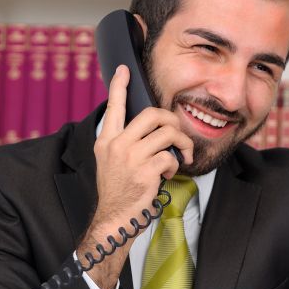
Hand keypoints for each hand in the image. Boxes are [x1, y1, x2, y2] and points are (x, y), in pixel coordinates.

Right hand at [78, 65, 193, 288]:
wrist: (114, 219)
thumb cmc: (118, 191)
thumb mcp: (111, 162)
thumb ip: (124, 143)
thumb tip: (149, 128)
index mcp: (106, 140)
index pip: (114, 107)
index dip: (119, 86)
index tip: (124, 70)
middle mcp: (116, 144)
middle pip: (153, 114)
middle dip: (174, 121)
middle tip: (178, 134)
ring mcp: (130, 157)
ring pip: (168, 133)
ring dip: (181, 145)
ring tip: (181, 157)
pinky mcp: (145, 171)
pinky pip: (171, 157)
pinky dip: (175, 166)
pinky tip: (167, 174)